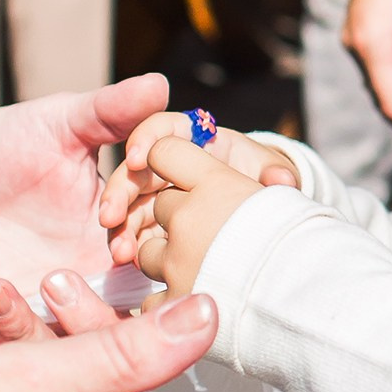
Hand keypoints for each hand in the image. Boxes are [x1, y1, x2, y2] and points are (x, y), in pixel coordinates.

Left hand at [0, 71, 192, 339]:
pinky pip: (13, 356)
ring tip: (46, 278)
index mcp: (120, 248)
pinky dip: (8, 329)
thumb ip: (111, 111)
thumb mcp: (63, 122)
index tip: (127, 235)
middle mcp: (90, 293)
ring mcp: (45, 318)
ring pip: (77, 355)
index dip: (155, 264)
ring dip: (69, 324)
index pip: (162, 277)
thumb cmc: (7, 142)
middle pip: (130, 332)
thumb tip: (159, 84)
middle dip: (118, 310)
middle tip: (98, 266)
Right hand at [109, 121, 266, 294]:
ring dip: (119, 227)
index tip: (137, 159)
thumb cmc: (261, 179)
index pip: (163, 129)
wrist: (261, 211)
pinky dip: (129, 245)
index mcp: (194, 140)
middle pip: (135, 171)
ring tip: (120, 252)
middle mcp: (169, 166)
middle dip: (119, 192)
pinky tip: (126, 262)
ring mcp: (159, 196)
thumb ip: (273, 173)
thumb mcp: (268, 171)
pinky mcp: (154, 225)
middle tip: (111, 216)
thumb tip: (280, 180)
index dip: (146, 139)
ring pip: (129, 205)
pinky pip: (135, 232)